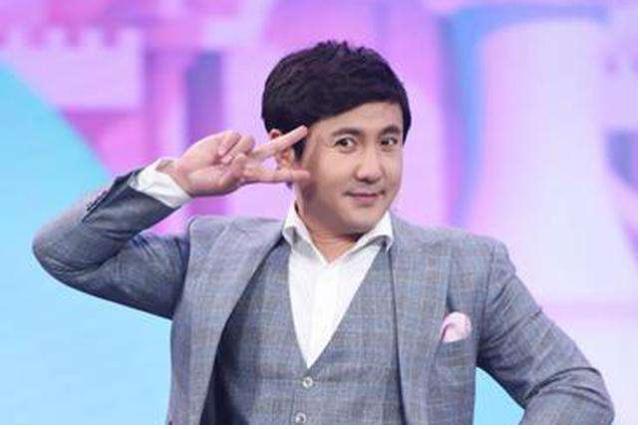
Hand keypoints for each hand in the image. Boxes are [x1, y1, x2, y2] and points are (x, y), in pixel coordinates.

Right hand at [160, 126, 309, 196]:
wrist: (188, 175)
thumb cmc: (208, 184)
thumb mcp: (224, 184)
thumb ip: (236, 173)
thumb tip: (243, 157)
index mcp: (252, 175)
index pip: (275, 174)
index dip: (291, 174)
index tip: (307, 175)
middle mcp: (249, 160)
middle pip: (274, 147)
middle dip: (289, 138)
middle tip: (304, 130)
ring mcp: (239, 148)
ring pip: (250, 140)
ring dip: (237, 150)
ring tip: (223, 161)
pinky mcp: (227, 138)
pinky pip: (236, 135)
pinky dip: (228, 144)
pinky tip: (218, 154)